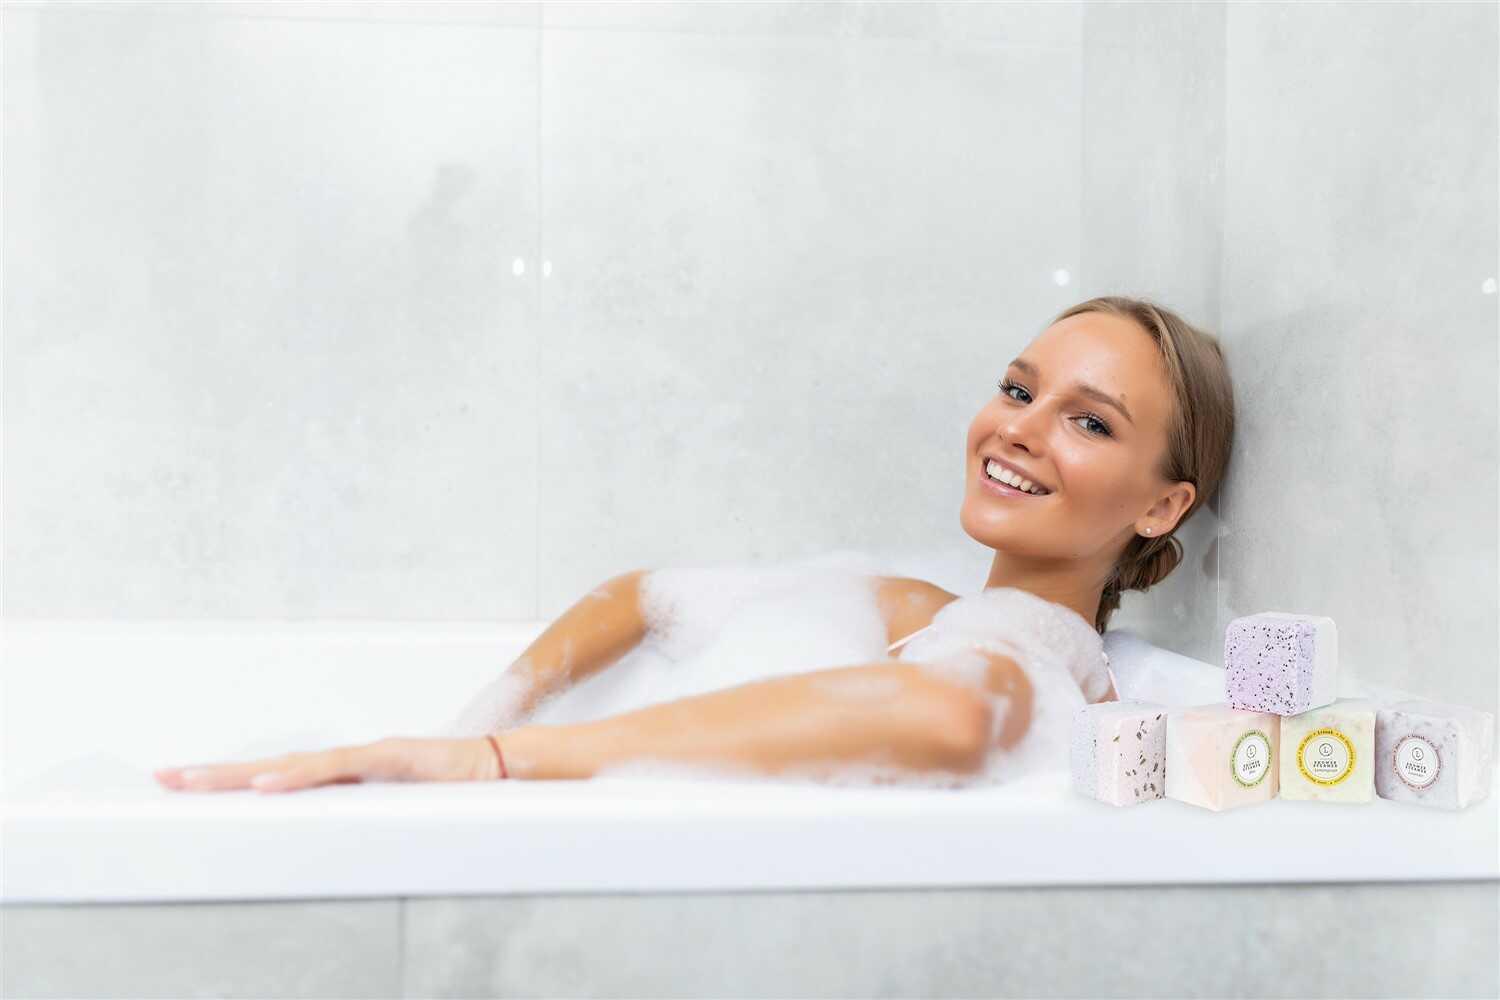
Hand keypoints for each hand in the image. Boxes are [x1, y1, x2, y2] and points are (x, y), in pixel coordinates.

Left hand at [153, 736, 503, 793]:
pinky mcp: (388, 758)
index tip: (186, 784)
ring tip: (195, 782)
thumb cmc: (450, 790)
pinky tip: (265, 785)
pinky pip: (334, 769)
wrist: (499, 766)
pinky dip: (297, 777)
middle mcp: (345, 759)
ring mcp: (365, 755)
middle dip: (216, 774)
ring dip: (241, 775)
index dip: (232, 781)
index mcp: (343, 774)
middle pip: (271, 766)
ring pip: (292, 764)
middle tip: (165, 778)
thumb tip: (325, 839)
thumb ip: (359, 815)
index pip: (277, 775)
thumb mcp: (393, 811)